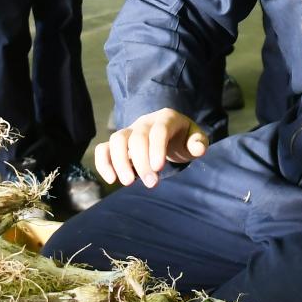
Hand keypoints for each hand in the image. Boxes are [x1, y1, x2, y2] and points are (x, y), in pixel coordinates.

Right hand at [92, 109, 208, 188]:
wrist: (170, 135)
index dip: (156, 148)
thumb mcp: (195, 138)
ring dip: (120, 162)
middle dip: (141, 161)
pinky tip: (111, 180)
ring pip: (117, 140)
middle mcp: (144, 122)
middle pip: (137, 137)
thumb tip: (198, 148)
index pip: (158, 130)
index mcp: (166, 118)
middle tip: (151, 183)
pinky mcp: (118, 143)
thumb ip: (198, 142)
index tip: (158, 168)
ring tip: (128, 182)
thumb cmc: (183, 138)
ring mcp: (129, 131)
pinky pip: (103, 148)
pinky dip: (103, 163)